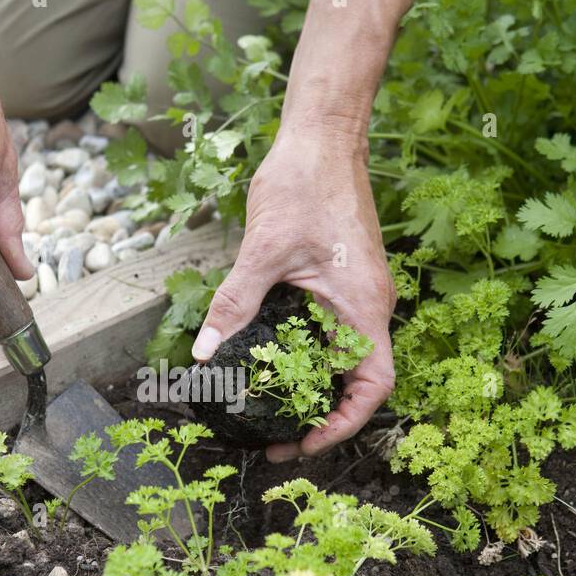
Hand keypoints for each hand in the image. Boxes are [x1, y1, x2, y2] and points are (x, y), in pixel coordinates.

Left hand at [192, 125, 395, 460]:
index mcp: (364, 305)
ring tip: (268, 408)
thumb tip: (203, 352)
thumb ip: (235, 303)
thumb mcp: (263, 249)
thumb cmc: (304, 182)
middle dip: (319, 415)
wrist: (323, 134)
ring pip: (343, 357)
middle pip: (356, 381)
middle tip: (274, 439)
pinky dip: (306, 355)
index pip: (372, 386)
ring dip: (311, 387)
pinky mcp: (343, 281)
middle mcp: (370, 306)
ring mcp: (358, 294)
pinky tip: (270, 359)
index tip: (305, 440)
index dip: (343, 422)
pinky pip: (331, 331)